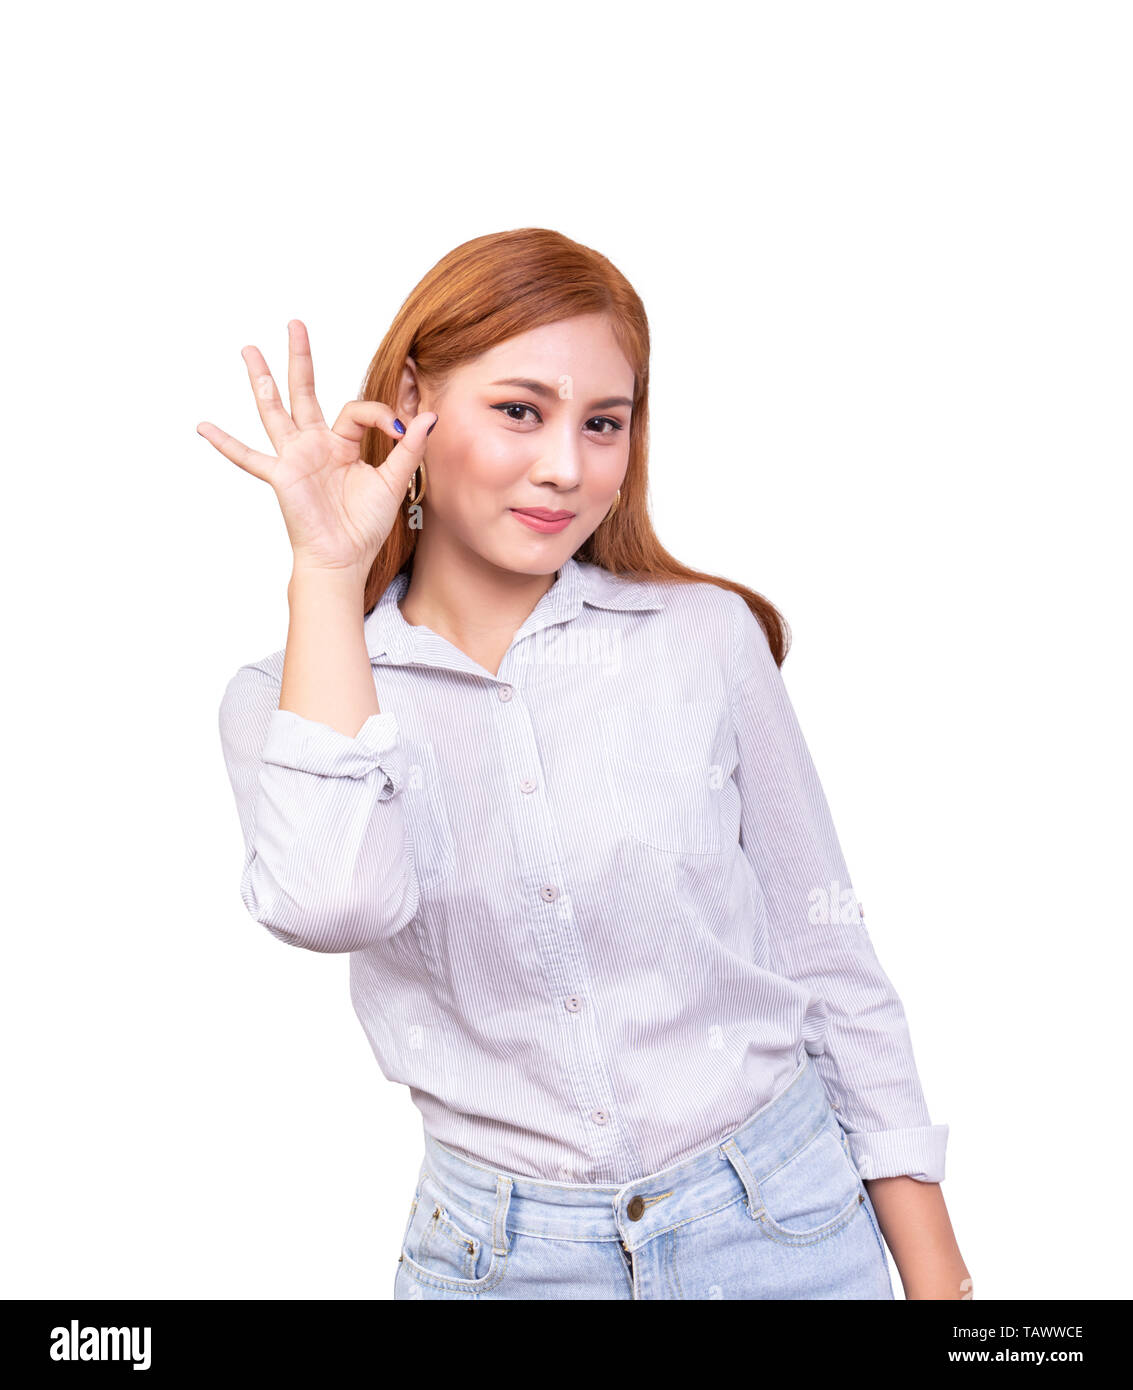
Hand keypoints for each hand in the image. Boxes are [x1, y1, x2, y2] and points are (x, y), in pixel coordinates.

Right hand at [197, 319, 435, 575]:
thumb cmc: (365, 526)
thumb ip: (408, 448)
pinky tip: (202, 427)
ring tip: (249, 350)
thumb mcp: (393, 481)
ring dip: (262, 380)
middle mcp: (315, 445)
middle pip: (305, 391)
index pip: (357, 410)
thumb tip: (429, 415)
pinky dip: (225, 443)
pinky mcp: (281, 475)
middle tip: (295, 323)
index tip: (400, 432)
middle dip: (300, 358)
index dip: (382, 415)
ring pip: (275, 410)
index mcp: (342, 444)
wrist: (344, 559)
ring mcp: (294, 457)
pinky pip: (248, 457)